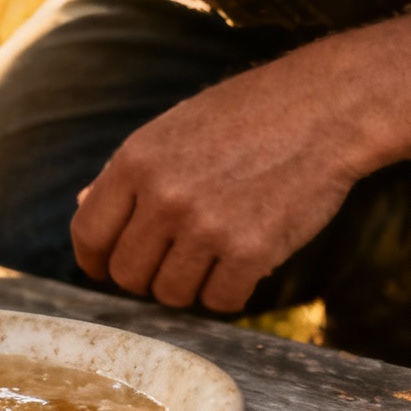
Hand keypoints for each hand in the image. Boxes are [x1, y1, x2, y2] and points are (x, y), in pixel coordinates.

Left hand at [69, 15, 410, 311]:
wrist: (325, 109)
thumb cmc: (249, 115)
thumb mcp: (174, 128)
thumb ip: (128, 173)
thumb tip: (84, 208)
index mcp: (136, 161)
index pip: (89, 234)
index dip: (95, 261)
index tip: (108, 268)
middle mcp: (164, 196)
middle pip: (128, 274)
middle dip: (147, 276)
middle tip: (175, 261)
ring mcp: (207, 226)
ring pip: (172, 295)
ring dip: (190, 286)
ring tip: (214, 258)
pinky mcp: (251, 251)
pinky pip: (221, 301)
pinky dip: (231, 292)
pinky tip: (244, 264)